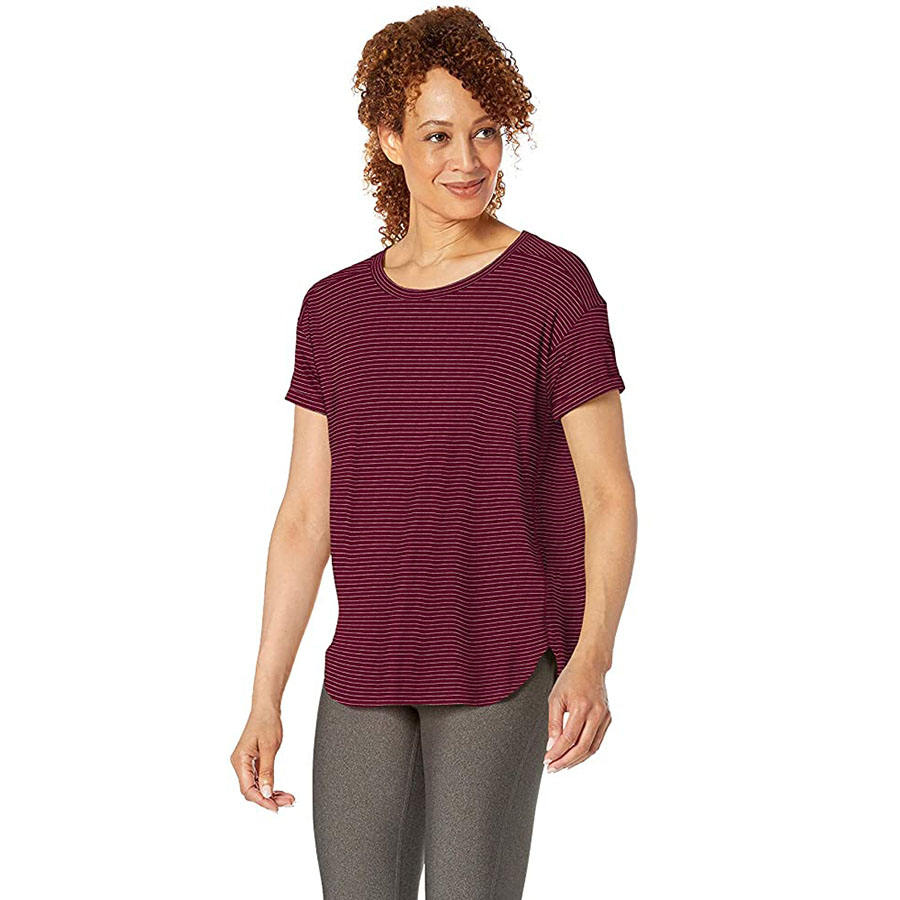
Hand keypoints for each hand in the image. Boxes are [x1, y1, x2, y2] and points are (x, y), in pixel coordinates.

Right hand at [230, 707, 295, 811]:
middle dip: (269, 799)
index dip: (262, 801)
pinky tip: (279, 791)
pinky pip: (259, 779)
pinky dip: (270, 786)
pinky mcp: (252, 762)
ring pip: (257, 786)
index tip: (275, 807)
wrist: (266, 708)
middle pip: (252, 790)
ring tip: (287, 798)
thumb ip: (267, 771)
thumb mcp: (269, 747)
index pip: (248, 789)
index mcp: (239, 761)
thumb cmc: (266, 722)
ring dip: (271, 794)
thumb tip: (267, 793)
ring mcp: (246, 763)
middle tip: (287, 802)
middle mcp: (240, 764)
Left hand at [543, 652, 610, 772]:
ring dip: (576, 760)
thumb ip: (553, 723)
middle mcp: (596, 713)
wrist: (590, 666)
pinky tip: (573, 756)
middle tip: (553, 768)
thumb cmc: (571, 679)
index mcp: (582, 707)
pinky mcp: (608, 719)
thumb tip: (551, 745)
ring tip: (561, 765)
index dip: (557, 752)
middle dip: (566, 761)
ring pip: (591, 748)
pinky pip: (597, 741)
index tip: (547, 760)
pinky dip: (585, 752)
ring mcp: (605, 717)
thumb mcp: (555, 698)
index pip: (569, 738)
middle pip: (582, 747)